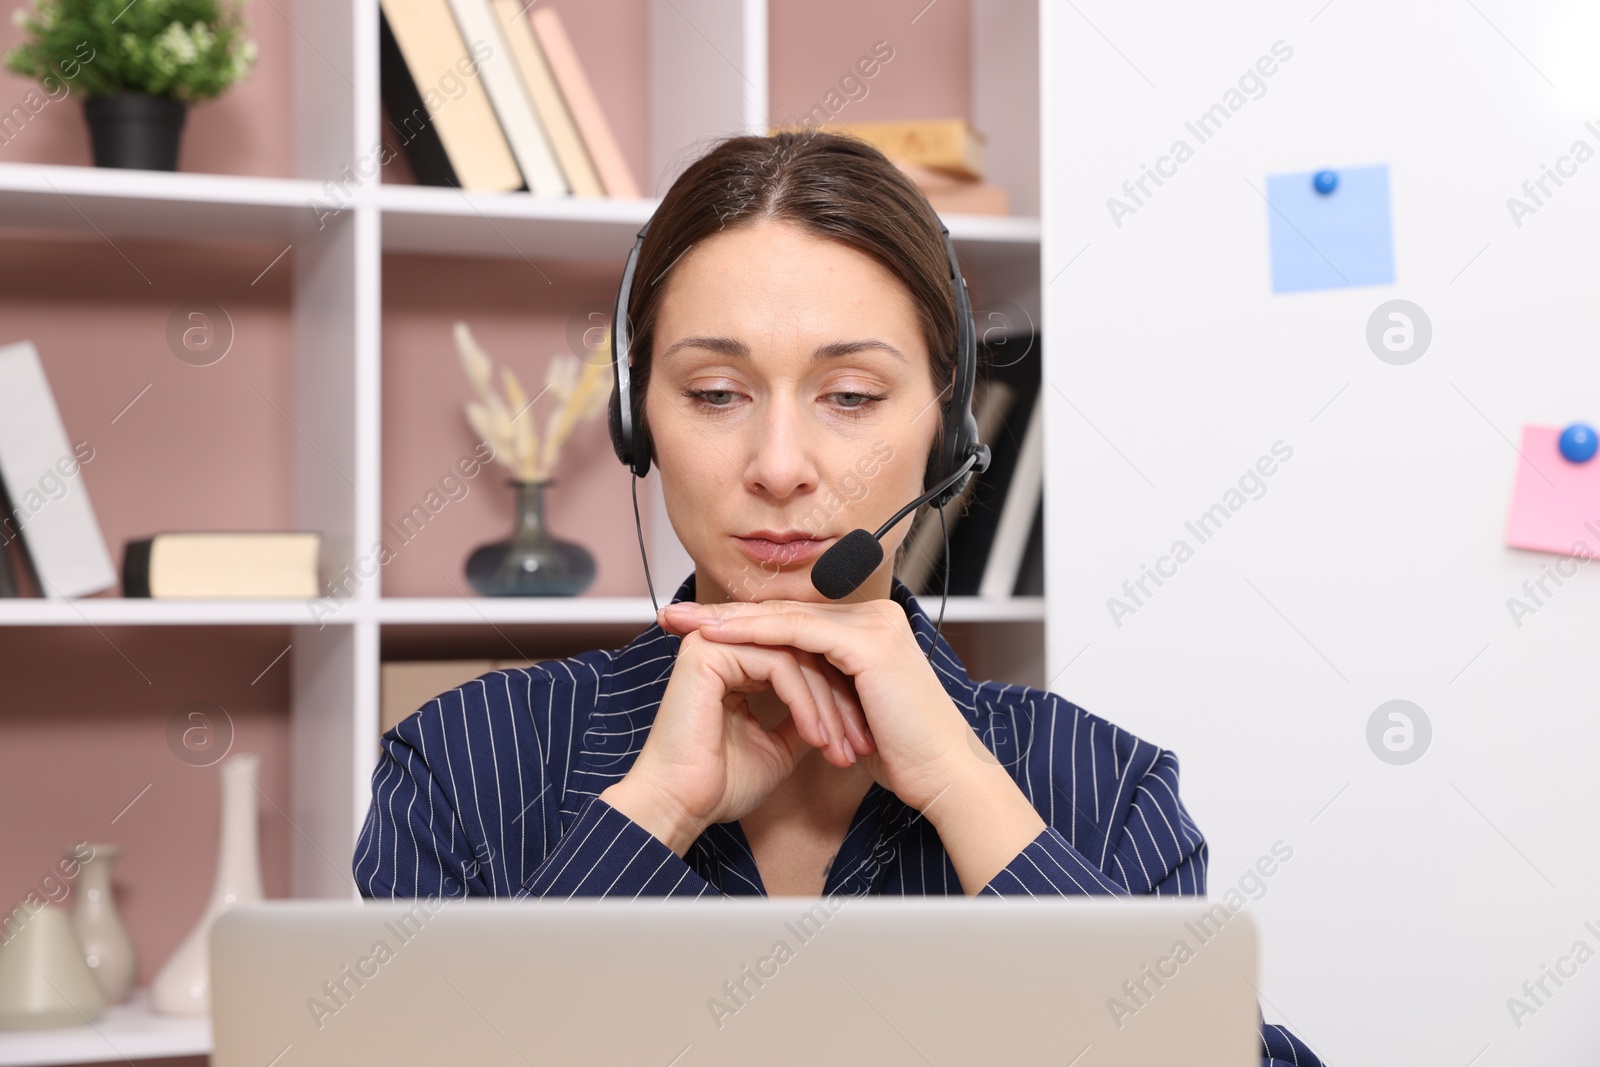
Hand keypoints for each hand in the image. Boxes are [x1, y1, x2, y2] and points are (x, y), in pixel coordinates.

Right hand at [600, 625, 866, 856]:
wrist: (681, 807)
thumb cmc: (721, 785)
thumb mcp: (780, 747)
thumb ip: (805, 719)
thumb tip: (840, 711)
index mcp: (736, 661)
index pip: (803, 660)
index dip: (838, 698)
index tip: (861, 739)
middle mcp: (725, 644)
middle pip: (804, 653)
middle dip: (840, 701)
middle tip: (860, 742)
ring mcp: (714, 643)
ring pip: (797, 656)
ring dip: (827, 705)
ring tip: (840, 747)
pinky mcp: (709, 652)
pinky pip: (779, 664)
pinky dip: (805, 702)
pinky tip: (816, 737)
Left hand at [655, 598, 980, 813]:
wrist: (944, 776)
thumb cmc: (904, 755)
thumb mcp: (854, 711)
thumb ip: (828, 688)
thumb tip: (792, 689)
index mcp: (871, 629)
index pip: (793, 620)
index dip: (742, 623)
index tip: (696, 629)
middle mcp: (875, 616)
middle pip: (784, 611)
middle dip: (724, 614)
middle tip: (675, 616)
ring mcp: (874, 625)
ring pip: (785, 617)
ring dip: (729, 620)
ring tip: (685, 623)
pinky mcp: (867, 642)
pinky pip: (797, 633)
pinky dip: (753, 633)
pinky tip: (716, 636)